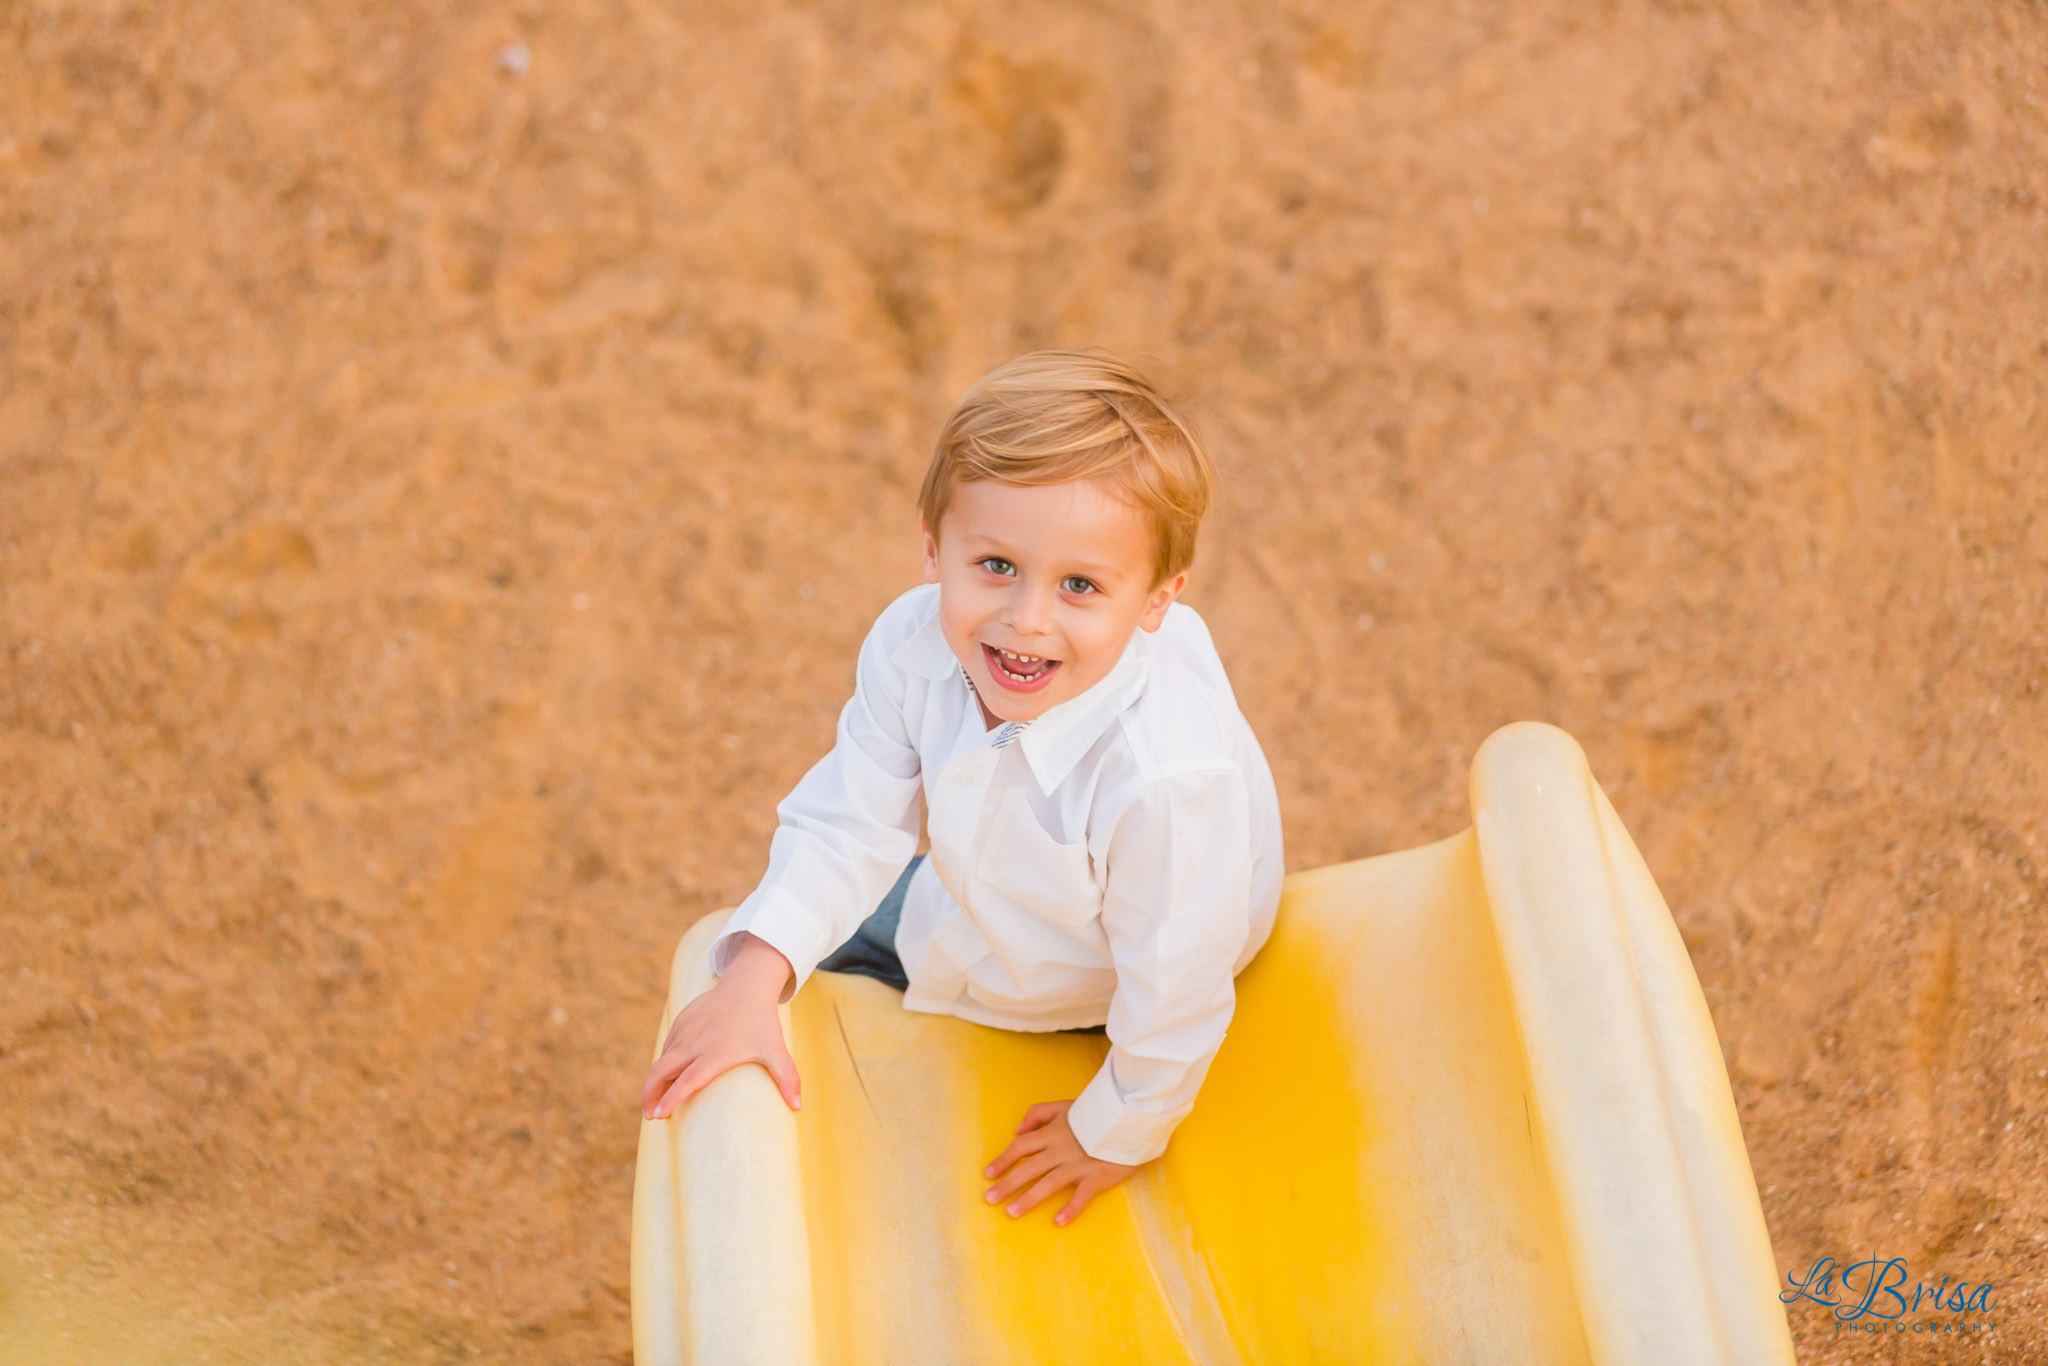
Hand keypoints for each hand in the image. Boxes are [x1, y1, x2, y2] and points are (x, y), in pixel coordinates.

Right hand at [640, 934, 801, 1119]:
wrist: (748, 984)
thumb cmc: (762, 1021)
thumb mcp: (776, 1050)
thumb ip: (788, 1078)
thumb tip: (798, 1107)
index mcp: (715, 1054)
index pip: (686, 1081)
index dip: (670, 1099)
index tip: (659, 1115)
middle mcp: (695, 1043)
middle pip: (661, 1072)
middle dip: (649, 1095)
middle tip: (650, 1115)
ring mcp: (685, 1030)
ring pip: (662, 1059)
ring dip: (654, 1081)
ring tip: (655, 1100)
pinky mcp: (681, 1020)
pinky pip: (667, 1045)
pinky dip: (663, 1062)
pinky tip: (667, 1074)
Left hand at [982, 1100, 1142, 1226]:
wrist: (1127, 1117)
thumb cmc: (1094, 1113)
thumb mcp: (1063, 1105)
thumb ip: (1038, 1114)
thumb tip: (1017, 1130)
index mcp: (1052, 1133)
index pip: (1021, 1147)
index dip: (1003, 1161)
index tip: (988, 1174)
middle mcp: (1060, 1150)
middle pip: (1029, 1168)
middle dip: (1008, 1184)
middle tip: (990, 1199)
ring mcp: (1078, 1164)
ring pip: (1049, 1183)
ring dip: (1029, 1198)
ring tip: (1012, 1212)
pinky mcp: (1097, 1176)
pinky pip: (1082, 1194)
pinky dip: (1071, 1207)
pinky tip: (1058, 1221)